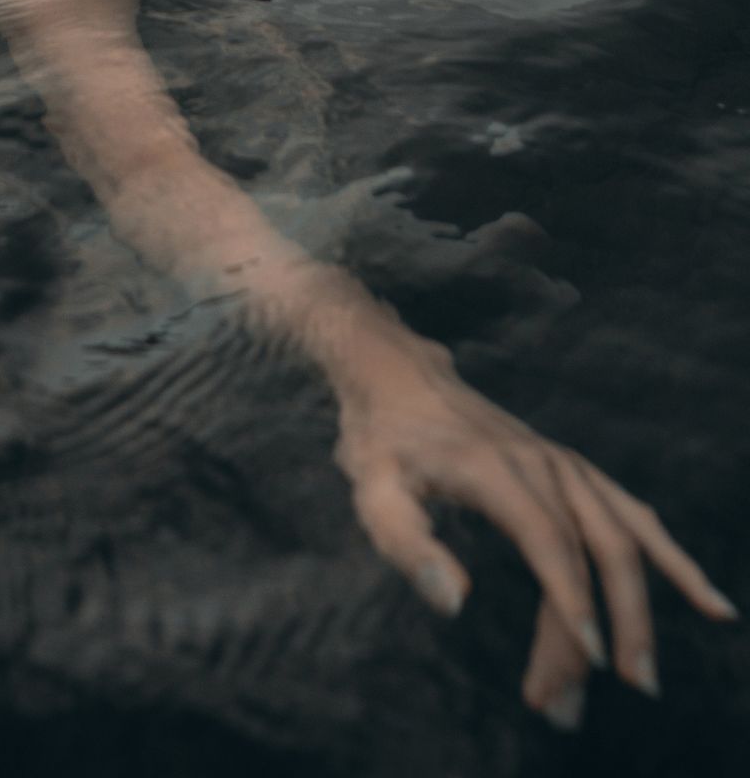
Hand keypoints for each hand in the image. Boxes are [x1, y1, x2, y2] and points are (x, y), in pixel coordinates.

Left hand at [332, 324, 736, 726]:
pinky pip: (634, 516)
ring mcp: (564, 465)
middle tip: (576, 704)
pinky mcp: (573, 471)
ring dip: (636, 610)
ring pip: (621, 540)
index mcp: (494, 468)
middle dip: (598, 629)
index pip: (547, 540)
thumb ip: (407, 545)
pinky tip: (708, 602)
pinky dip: (673, 559)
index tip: (586, 664)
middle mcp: (542, 463)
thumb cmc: (383, 442)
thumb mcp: (371, 490)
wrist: (400, 377)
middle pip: (589, 550)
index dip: (570, 601)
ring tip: (642, 678)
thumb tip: (455, 603)